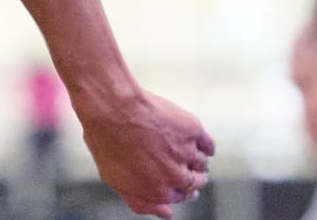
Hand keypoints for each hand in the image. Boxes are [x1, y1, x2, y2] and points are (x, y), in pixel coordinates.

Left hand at [78, 89, 214, 217]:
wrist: (113, 108)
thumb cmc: (108, 140)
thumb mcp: (115, 178)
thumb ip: (141, 201)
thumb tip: (165, 213)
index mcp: (158, 191)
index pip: (179, 197)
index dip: (180, 190)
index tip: (181, 185)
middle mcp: (177, 176)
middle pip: (195, 182)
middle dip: (193, 178)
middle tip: (187, 169)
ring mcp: (187, 153)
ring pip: (202, 164)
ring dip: (198, 161)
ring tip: (188, 153)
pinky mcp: (193, 131)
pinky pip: (208, 145)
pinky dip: (205, 145)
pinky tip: (199, 142)